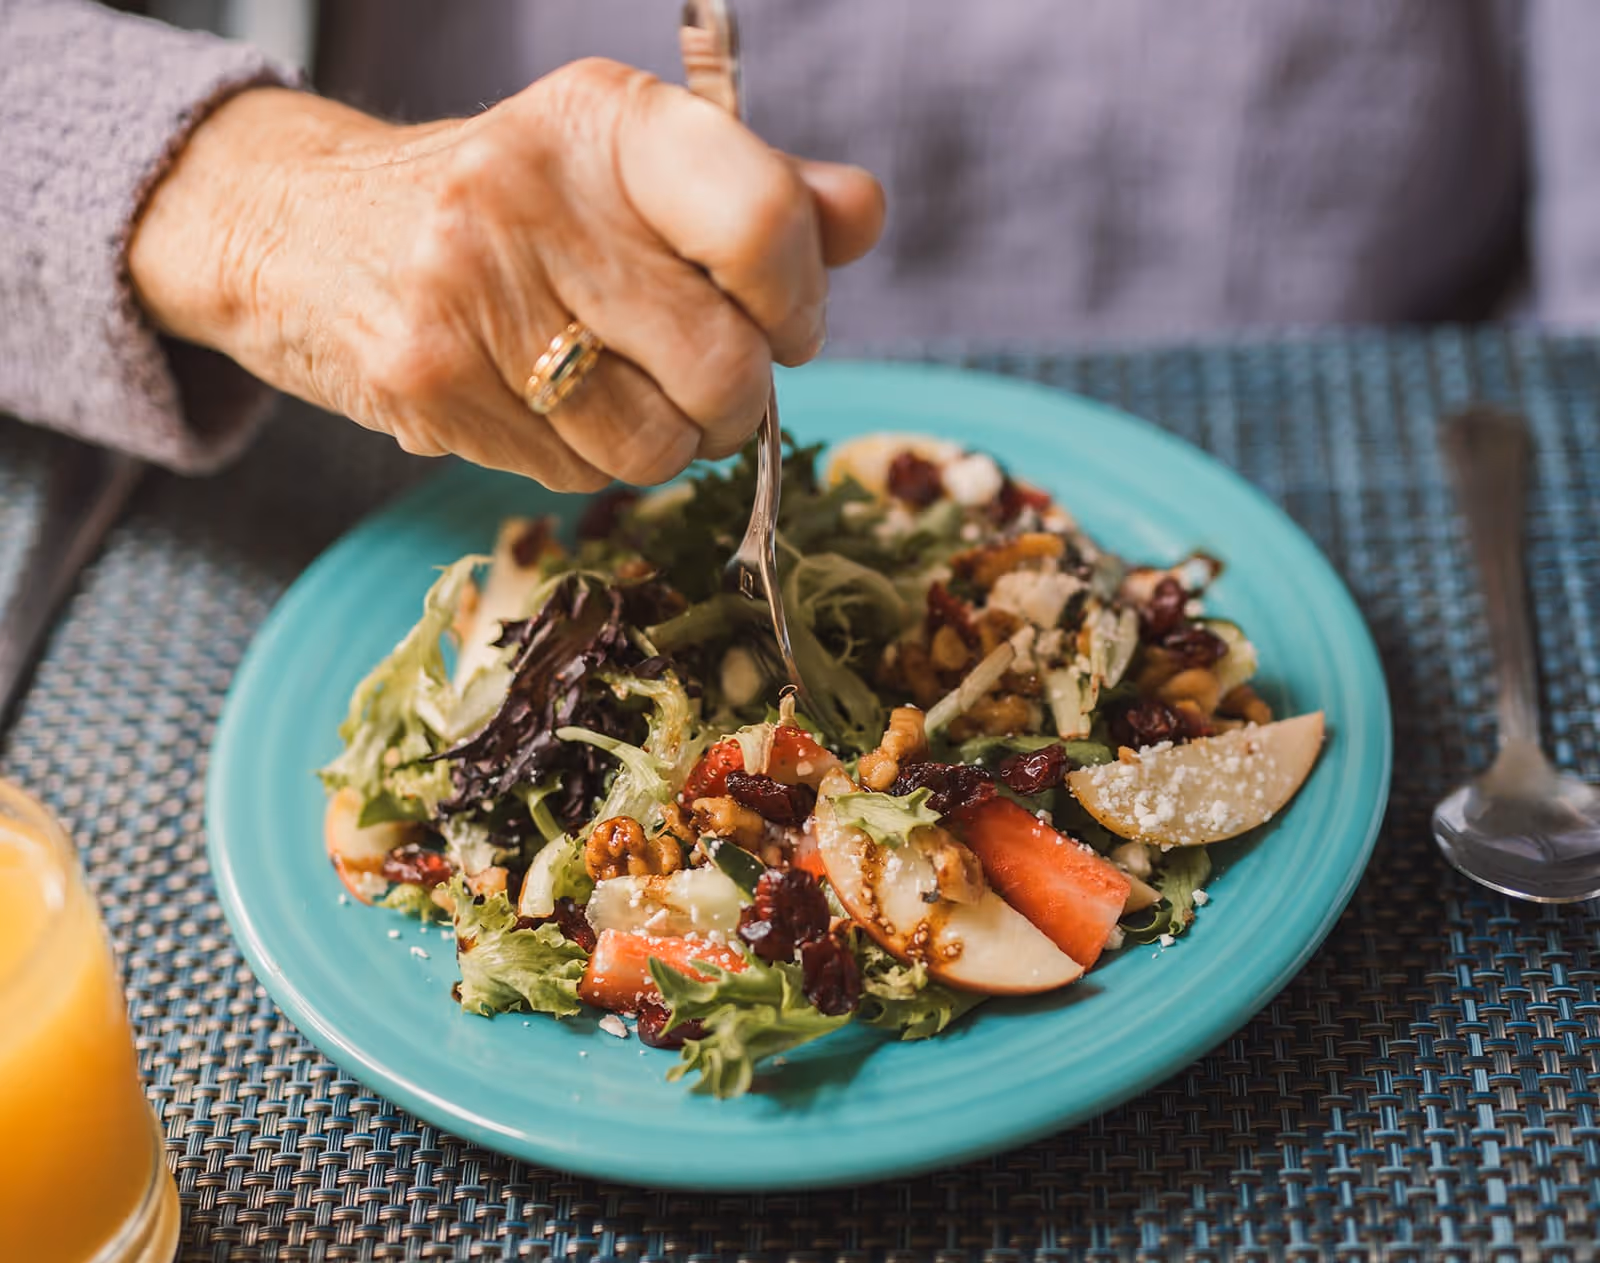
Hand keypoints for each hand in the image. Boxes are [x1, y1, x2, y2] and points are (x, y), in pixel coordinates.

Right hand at [128, 60, 884, 489]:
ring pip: (656, 443)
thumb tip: (864, 215)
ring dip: (668, 442)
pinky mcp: (428, 381)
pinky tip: (544, 404)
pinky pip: (577, 475)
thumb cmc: (504, 207)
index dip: (800, 301)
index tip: (786, 322)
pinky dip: (588, 460)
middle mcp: (534, 192)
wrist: (303, 229)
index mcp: (607, 119)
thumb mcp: (624, 168)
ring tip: (624, 391)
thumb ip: (753, 193)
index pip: (763, 223)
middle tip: (711, 382)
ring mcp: (470, 290)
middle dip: (738, 399)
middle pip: (725, 363)